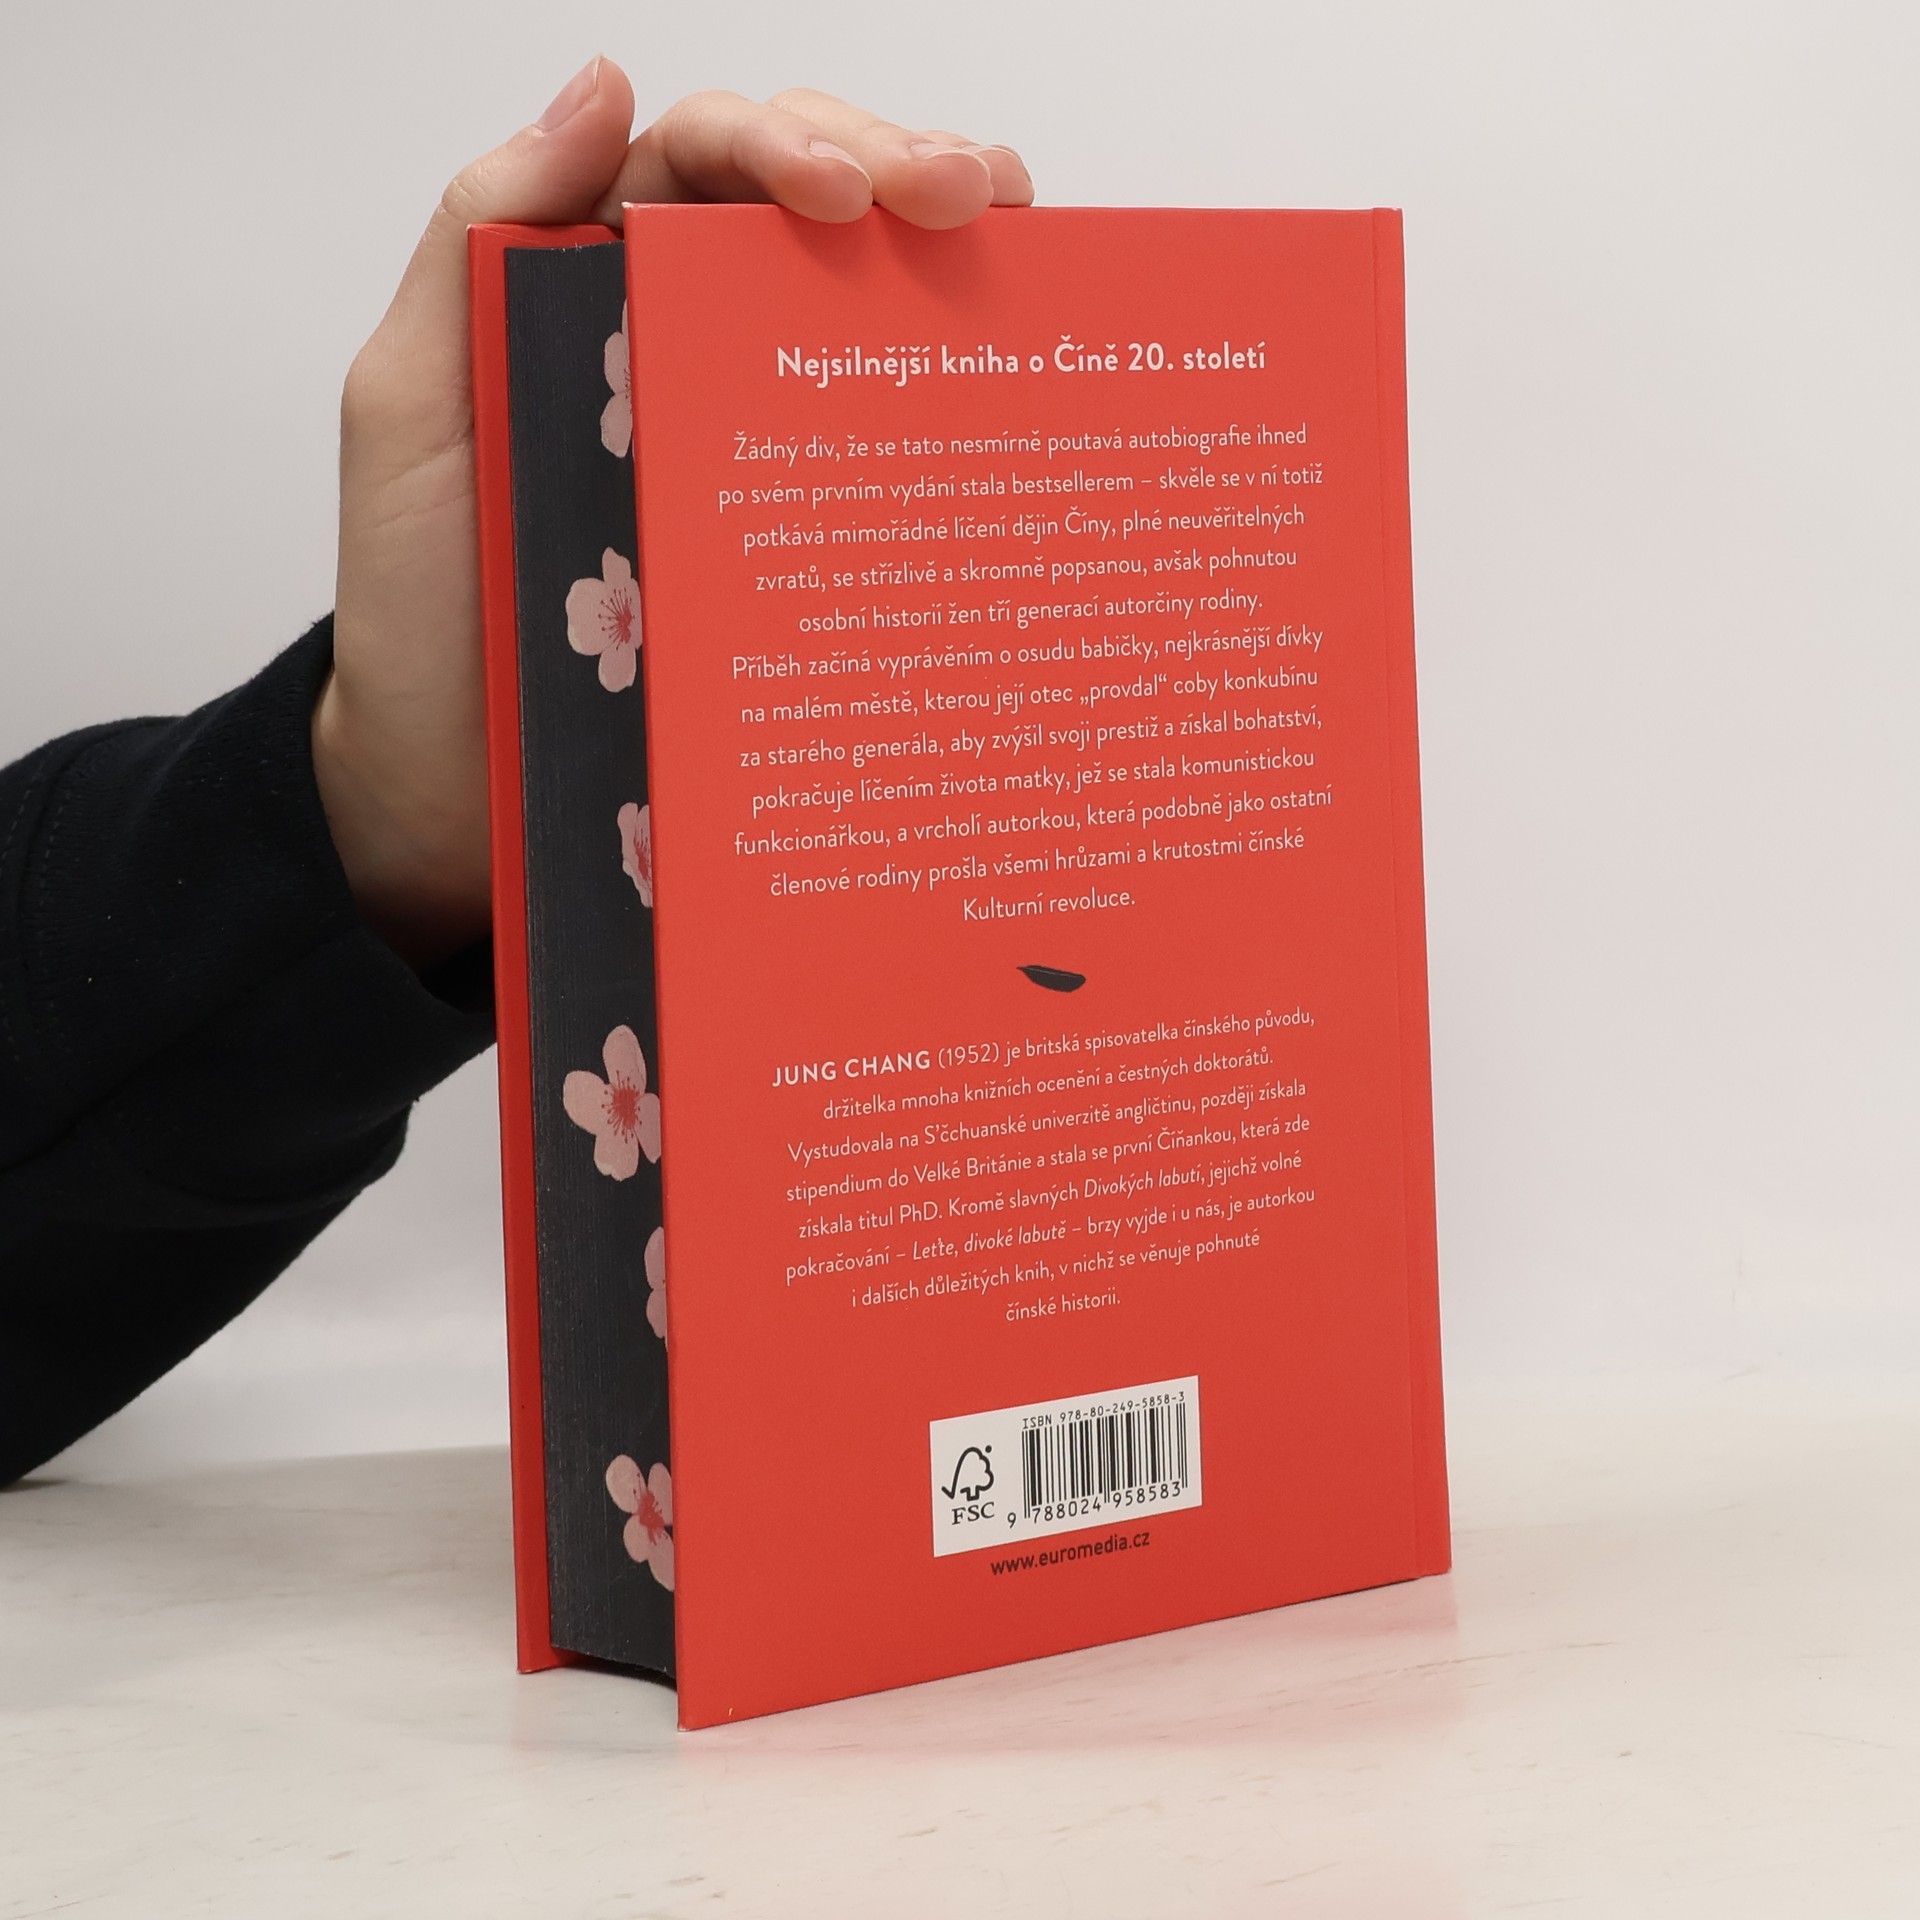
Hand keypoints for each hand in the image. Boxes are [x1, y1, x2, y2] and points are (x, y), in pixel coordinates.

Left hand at [316, 58, 1034, 967]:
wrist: (456, 792)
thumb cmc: (421, 608)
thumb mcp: (412, 406)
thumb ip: (475, 239)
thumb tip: (597, 83)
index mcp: (586, 284)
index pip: (701, 161)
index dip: (786, 142)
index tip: (851, 191)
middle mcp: (676, 341)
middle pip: (800, 211)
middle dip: (895, 170)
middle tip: (973, 199)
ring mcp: (742, 439)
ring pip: (853, 310)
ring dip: (942, 260)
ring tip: (1017, 242)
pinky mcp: (789, 540)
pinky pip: (870, 450)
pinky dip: (943, 400)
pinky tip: (1000, 377)